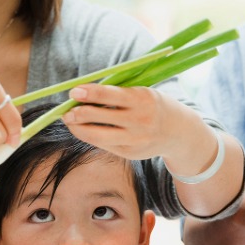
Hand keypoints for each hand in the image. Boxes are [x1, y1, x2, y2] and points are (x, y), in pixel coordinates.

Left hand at [63, 84, 196, 161]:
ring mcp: (134, 140)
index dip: (89, 93)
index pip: (110, 95)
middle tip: (66, 109)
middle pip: (99, 117)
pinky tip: (82, 129)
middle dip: (78, 113)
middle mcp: (139, 121)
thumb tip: (82, 95)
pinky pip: (103, 144)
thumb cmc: (153, 106)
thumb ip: (116, 94)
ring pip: (97, 136)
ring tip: (69, 120)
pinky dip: (89, 135)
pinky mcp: (129, 153)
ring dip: (78, 128)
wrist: (178, 132)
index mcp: (142, 99)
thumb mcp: (141, 93)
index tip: (73, 91)